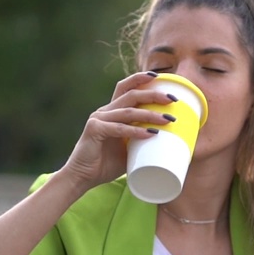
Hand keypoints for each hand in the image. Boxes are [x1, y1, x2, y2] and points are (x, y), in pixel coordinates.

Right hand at [60, 72, 174, 192]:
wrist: (82, 177)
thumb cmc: (106, 164)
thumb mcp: (128, 149)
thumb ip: (141, 141)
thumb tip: (168, 142)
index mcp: (112, 111)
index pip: (125, 88)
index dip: (140, 79)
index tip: (158, 77)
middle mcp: (104, 111)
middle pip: (131, 95)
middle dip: (152, 94)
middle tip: (171, 99)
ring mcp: (98, 119)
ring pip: (128, 111)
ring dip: (149, 114)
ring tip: (167, 119)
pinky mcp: (94, 130)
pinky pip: (119, 128)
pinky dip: (135, 131)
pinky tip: (150, 134)